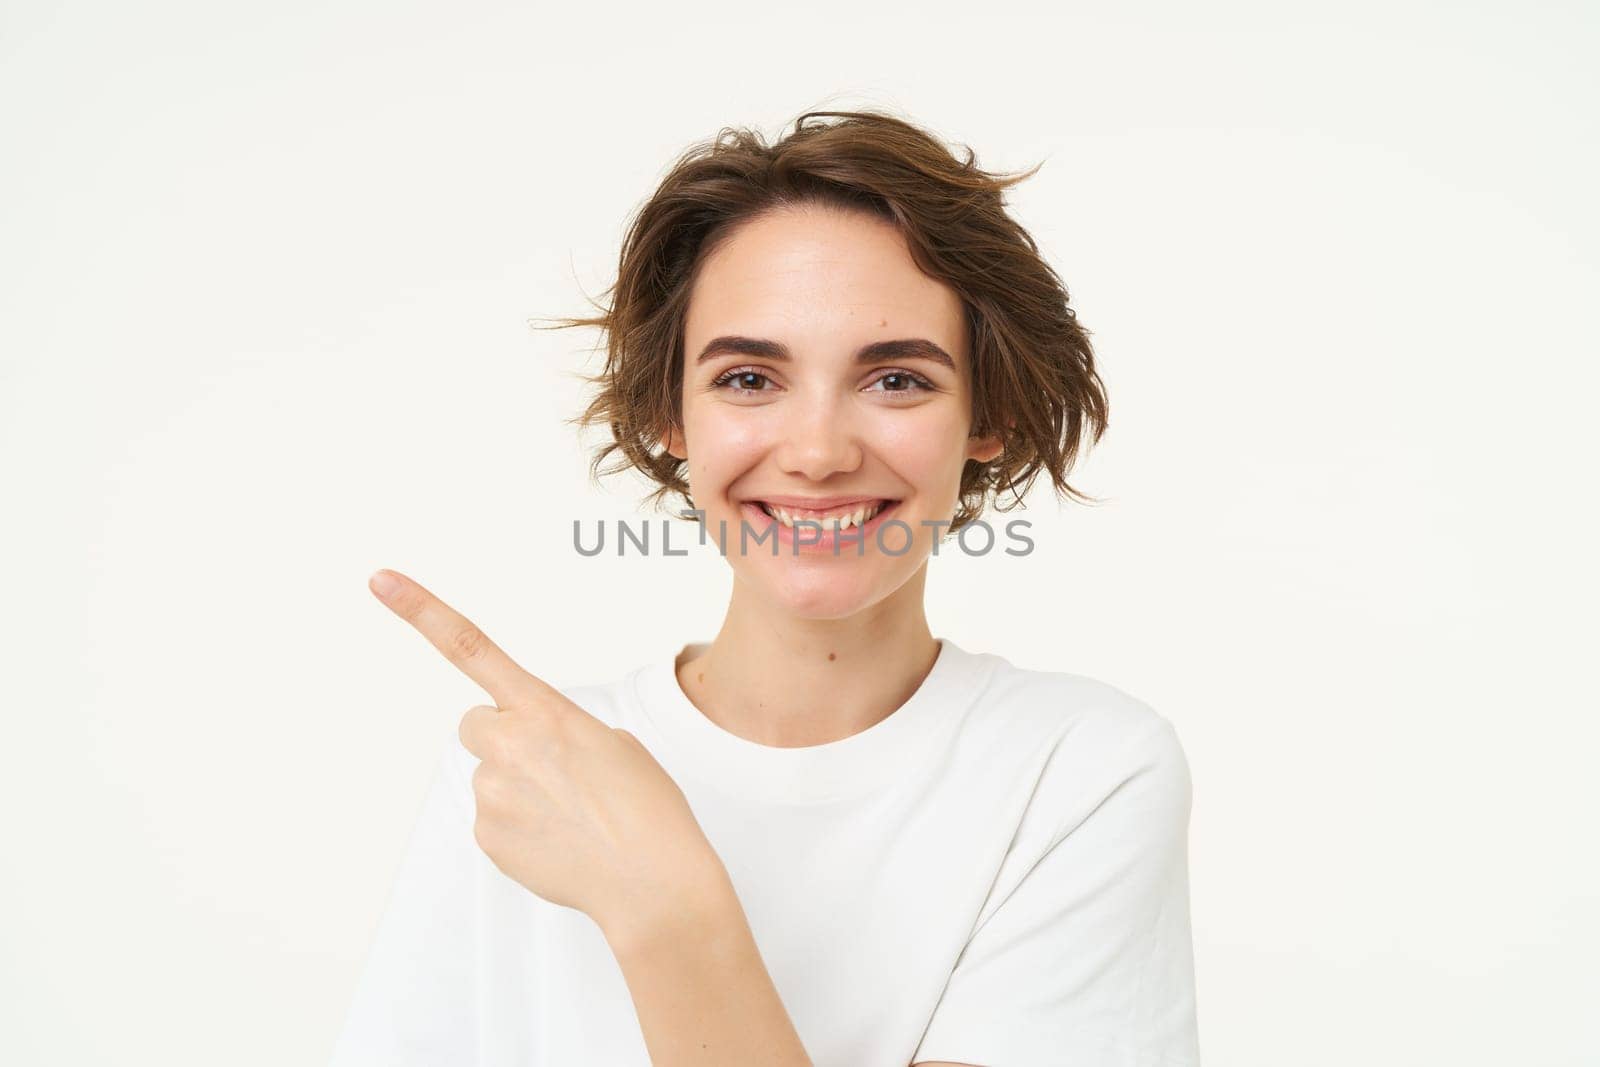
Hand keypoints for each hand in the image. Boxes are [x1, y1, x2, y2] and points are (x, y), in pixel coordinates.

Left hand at [366, 568, 728, 940]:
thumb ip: (560, 732)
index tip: (381, 580)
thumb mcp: (614, 744)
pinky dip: (520, 829)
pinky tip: (558, 841)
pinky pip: (492, 821)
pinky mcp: (486, 836)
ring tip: (570, 814)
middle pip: (475, 725)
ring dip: (519, 789)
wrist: (650, 880)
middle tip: (551, 768)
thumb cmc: (647, 809)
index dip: (421, 611)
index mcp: (545, 710)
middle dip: (503, 738)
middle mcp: (509, 745)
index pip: (472, 647)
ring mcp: (492, 793)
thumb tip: (533, 761)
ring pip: (490, 777)